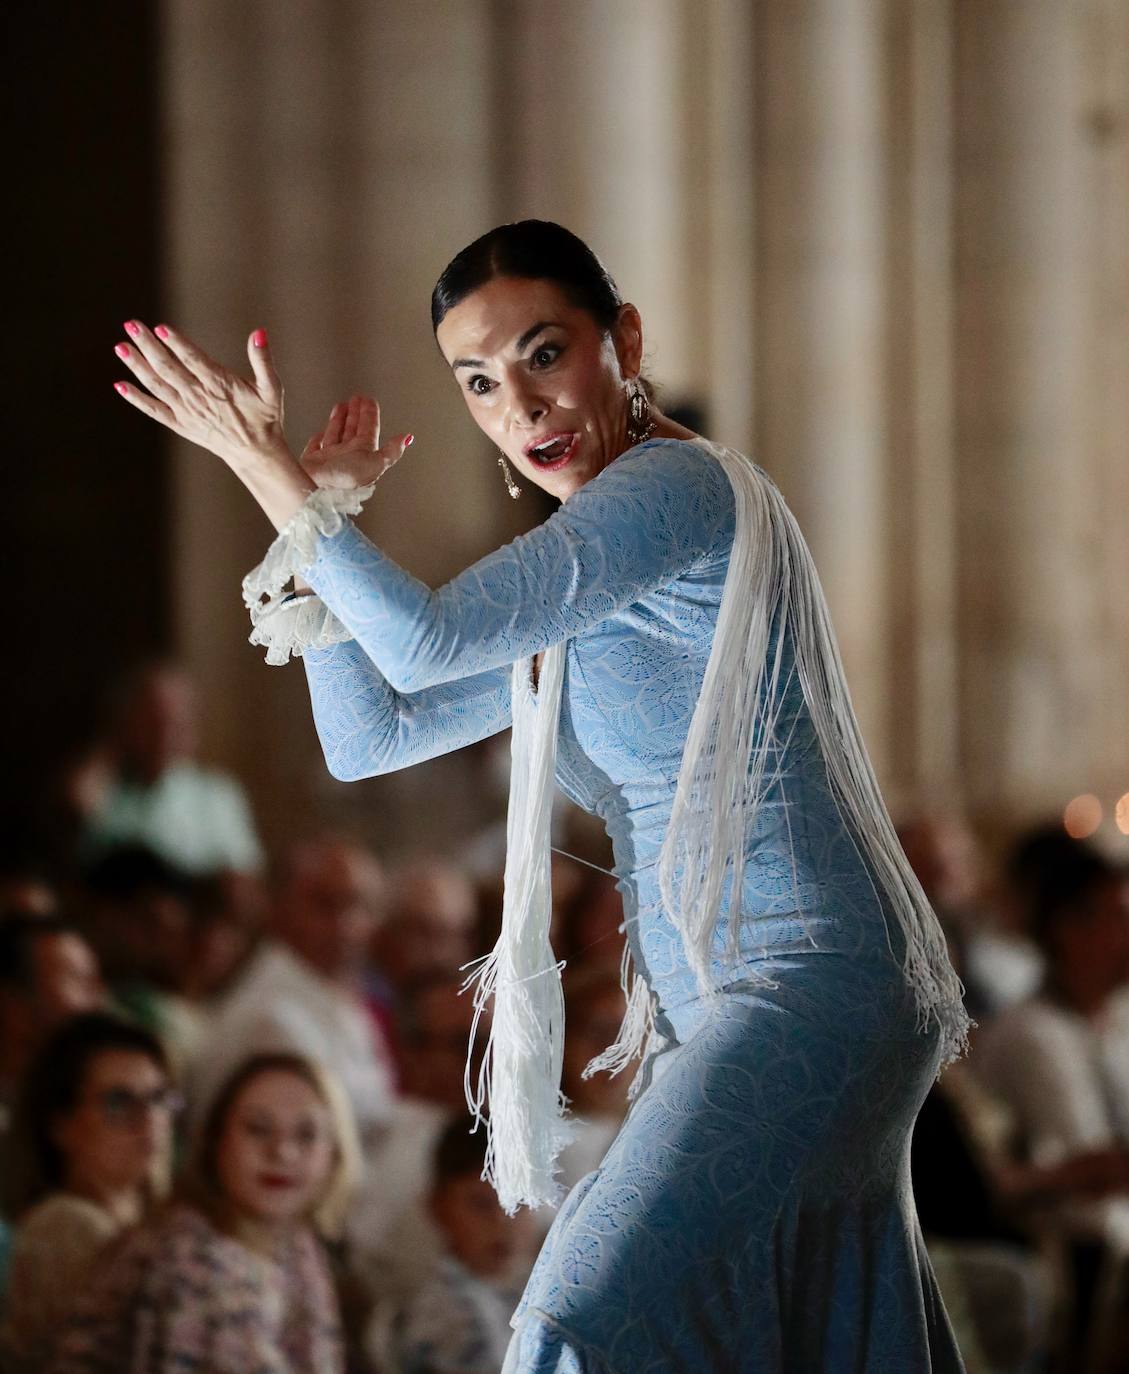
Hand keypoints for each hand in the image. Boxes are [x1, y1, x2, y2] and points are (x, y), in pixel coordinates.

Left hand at [113, 321, 288, 471]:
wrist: (255, 453)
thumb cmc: (265, 417)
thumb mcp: (272, 389)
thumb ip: (263, 360)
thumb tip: (259, 332)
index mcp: (220, 385)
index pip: (194, 360)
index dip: (176, 344)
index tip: (160, 328)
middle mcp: (199, 398)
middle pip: (168, 368)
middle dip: (148, 346)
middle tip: (131, 324)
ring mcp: (186, 412)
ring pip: (157, 385)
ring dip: (137, 366)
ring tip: (120, 346)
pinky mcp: (180, 424)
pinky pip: (154, 410)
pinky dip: (137, 399)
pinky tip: (120, 385)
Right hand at [300, 394, 412, 490]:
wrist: (314, 492)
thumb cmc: (343, 480)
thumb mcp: (374, 464)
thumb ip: (391, 451)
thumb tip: (408, 439)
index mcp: (363, 454)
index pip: (369, 429)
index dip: (369, 413)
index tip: (368, 399)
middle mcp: (348, 456)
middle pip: (354, 430)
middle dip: (356, 414)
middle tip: (356, 398)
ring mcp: (330, 458)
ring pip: (337, 434)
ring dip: (340, 420)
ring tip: (342, 405)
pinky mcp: (312, 461)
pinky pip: (317, 445)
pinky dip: (320, 436)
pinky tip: (323, 429)